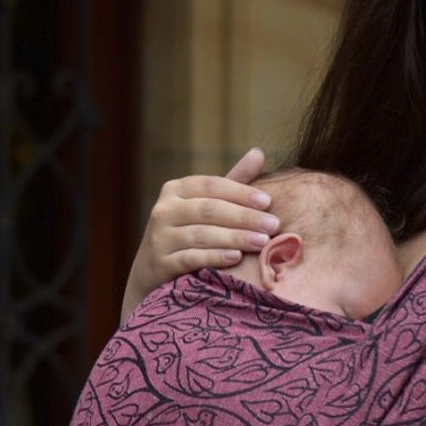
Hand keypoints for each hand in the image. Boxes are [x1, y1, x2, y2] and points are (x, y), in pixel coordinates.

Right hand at [121, 148, 278, 316]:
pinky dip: (214, 257)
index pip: (211, 185)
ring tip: (262, 242)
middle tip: (273, 225)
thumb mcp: (207, 204)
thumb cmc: (189, 232)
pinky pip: (190, 258)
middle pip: (208, 209)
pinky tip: (236, 258)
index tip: (268, 201)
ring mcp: (159, 237)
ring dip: (235, 237)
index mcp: (176, 189)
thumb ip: (233, 182)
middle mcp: (163, 210)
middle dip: (244, 217)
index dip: (240, 192)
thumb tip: (259, 152)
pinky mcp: (160, 263)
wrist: (153, 273)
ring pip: (201, 234)